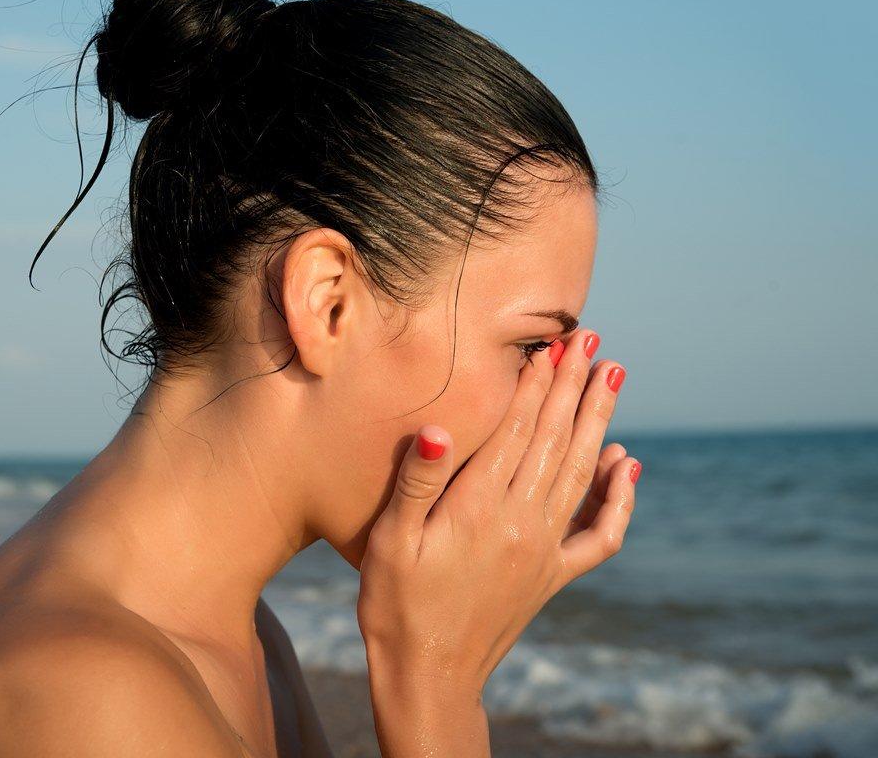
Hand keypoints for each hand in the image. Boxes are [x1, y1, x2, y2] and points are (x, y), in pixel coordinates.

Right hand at [357, 328, 639, 705]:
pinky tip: (628, 466)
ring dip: (598, 421)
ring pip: (580, 472)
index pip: (518, 431)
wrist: (428, 675)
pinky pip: (600, 534)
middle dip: (575, 387)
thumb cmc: (395, 606)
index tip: (554, 344)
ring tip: (613, 377)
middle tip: (594, 341)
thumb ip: (416, 484)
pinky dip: (619, 498)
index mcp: (479, 509)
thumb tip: (435, 429)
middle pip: (556, 441)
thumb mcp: (390, 543)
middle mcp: (521, 523)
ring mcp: (544, 550)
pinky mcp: (553, 575)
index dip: (537, 384)